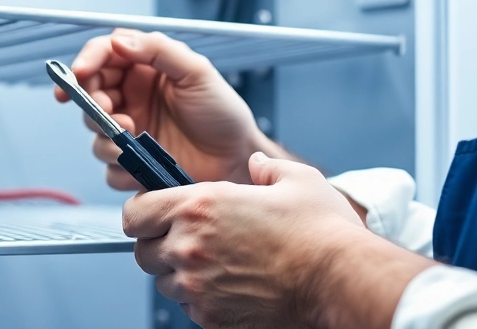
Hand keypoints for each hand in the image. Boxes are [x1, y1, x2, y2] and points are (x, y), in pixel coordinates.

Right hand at [55, 29, 273, 187]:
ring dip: (106, 139)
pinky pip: (110, 168)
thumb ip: (158, 50)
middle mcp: (131, 97)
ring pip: (95, 133)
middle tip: (109, 113)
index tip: (79, 74)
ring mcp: (130, 130)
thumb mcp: (197, 71)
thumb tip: (118, 41)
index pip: (102, 55)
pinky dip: (120, 169)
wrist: (236, 157)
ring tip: (132, 141)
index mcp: (143, 68)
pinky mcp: (133, 163)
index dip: (85, 61)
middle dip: (92, 105)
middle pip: (90, 94)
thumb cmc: (222, 111)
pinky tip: (141, 167)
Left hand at [123, 153, 375, 327]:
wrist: (340, 281)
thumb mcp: (297, 179)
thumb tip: (256, 163)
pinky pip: (190, 308)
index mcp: (200, 207)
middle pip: (144, 252)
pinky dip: (202, 299)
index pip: (135, 213)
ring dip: (181, 274)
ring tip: (216, 264)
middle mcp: (190, 247)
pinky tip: (231, 286)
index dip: (143, 213)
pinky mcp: (213, 317)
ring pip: (165, 283)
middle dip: (160, 245)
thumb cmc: (322, 233)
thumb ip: (267, 167)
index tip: (155, 213)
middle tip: (189, 240)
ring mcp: (199, 287)